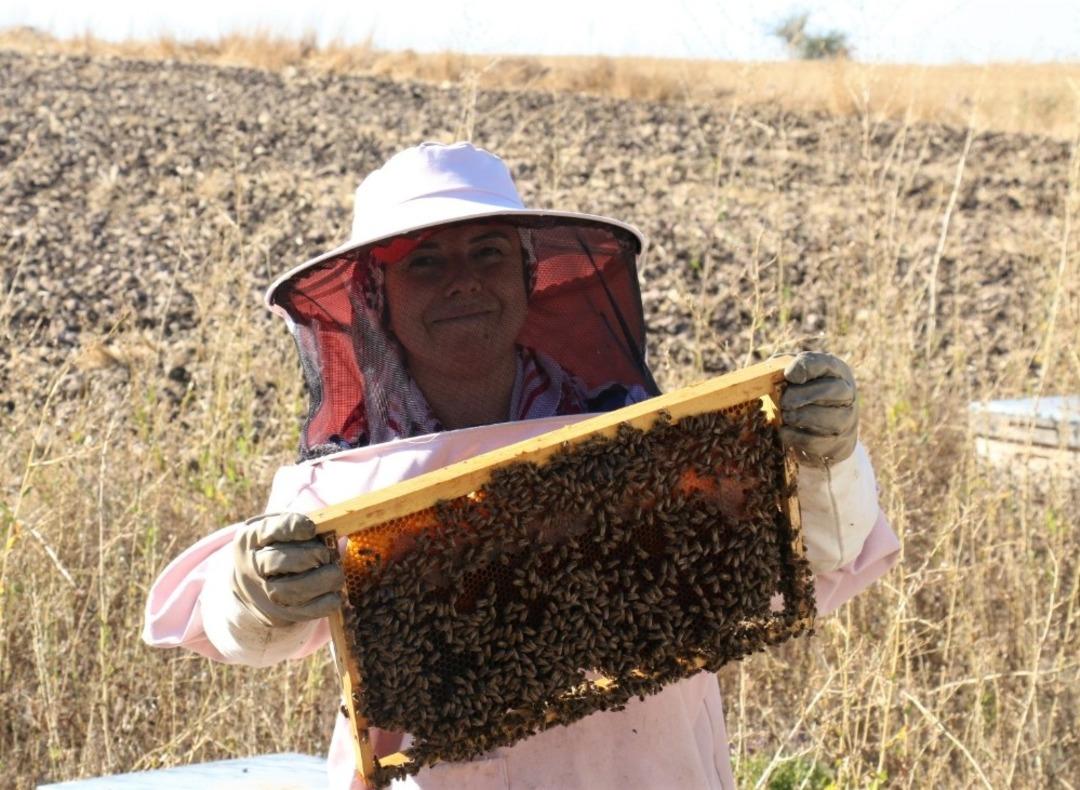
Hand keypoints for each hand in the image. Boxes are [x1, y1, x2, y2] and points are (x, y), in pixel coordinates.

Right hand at [231, 512, 344, 626]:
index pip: (271, 530)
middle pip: (278, 562)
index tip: (311, 528)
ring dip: (322, 580)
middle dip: (310, 556)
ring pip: (292, 591)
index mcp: (251, 538)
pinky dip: (327, 602)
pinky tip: (335, 592)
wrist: (252, 583)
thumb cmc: (276, 547)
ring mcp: (264, 593)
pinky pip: (307, 611)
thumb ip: (309, 530)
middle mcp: (252, 567)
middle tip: (326, 554)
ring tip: (336, 573)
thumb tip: (341, 541)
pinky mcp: (280, 614)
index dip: (293, 528)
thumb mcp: (283, 531)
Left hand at [779, 351, 857, 466]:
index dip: (805, 367)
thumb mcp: (798, 376)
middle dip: (801, 395)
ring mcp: (846, 420)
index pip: (826, 363)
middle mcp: (847, 394)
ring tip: (786, 415)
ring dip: (798, 416)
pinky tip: (784, 430)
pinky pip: (814, 440)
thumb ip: (784, 367)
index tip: (789, 375)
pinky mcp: (836, 443)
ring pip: (825, 418)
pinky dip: (795, 436)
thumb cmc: (807, 395)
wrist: (829, 431)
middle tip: (784, 401)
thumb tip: (768, 370)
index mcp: (836, 371)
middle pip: (830, 389)